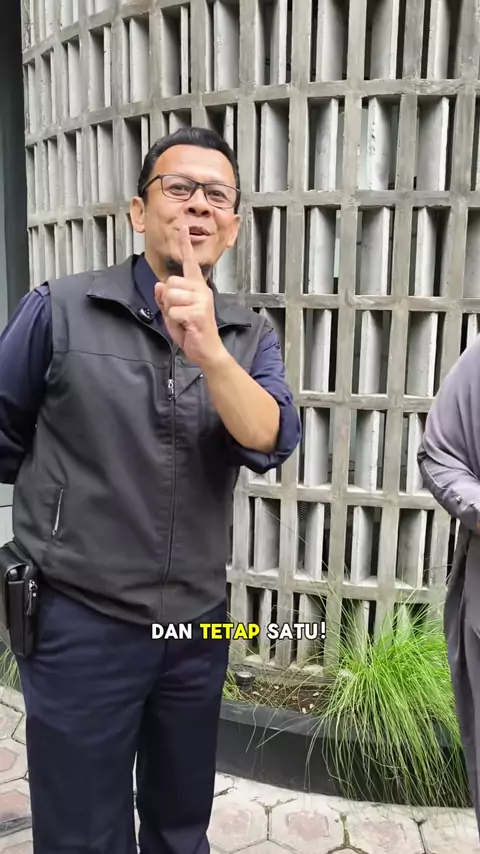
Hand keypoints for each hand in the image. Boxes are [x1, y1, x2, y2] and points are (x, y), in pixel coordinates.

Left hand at [154, 227, 225, 366]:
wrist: (206, 351)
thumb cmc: (192, 332)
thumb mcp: (173, 313)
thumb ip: (165, 298)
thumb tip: (160, 285)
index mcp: (197, 287)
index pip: (190, 263)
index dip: (185, 246)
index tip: (183, 229)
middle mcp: (201, 290)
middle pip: (169, 284)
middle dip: (167, 301)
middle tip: (179, 315)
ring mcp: (201, 300)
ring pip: (170, 297)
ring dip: (171, 312)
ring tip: (182, 321)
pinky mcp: (198, 312)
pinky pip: (173, 312)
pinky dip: (175, 323)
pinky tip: (186, 327)